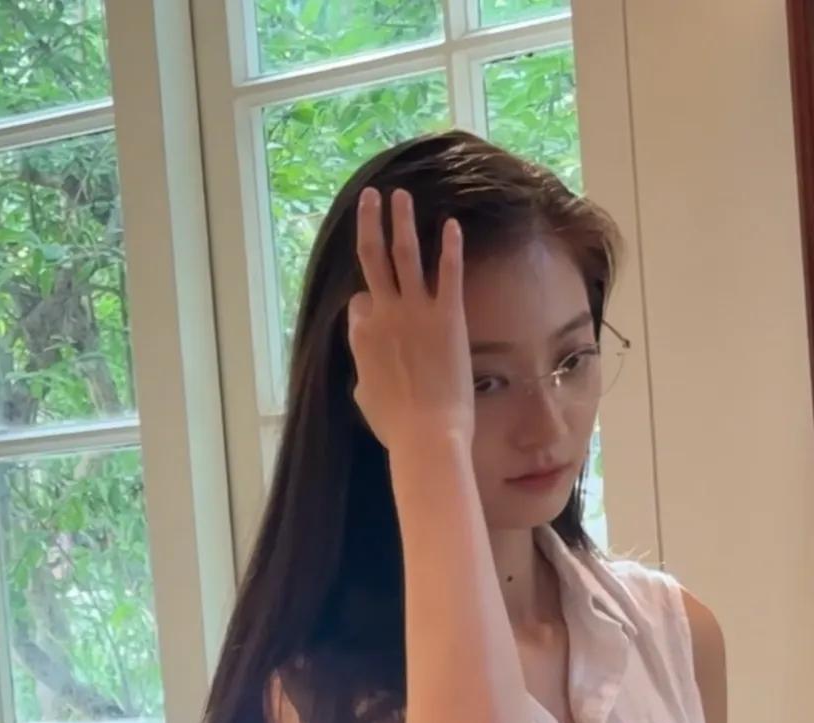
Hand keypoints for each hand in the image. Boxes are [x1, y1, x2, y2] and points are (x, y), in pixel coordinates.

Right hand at [347, 186, 473, 455]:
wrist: (427, 435)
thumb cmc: (397, 428)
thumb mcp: (367, 401)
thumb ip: (365, 375)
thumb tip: (365, 372)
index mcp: (361, 336)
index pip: (360, 302)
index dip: (367, 301)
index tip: (375, 301)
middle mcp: (383, 315)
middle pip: (371, 258)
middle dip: (370, 223)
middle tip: (370, 197)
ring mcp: (415, 312)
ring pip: (404, 254)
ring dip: (402, 221)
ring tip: (401, 195)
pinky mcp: (448, 317)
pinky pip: (448, 273)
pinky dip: (450, 247)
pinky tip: (453, 225)